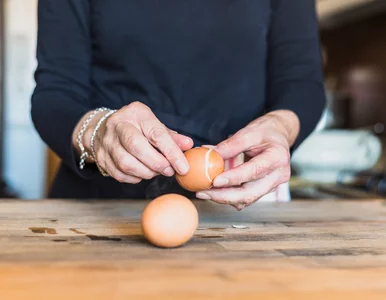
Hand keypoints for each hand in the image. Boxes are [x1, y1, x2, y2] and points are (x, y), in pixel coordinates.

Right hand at [74, 102, 192, 182]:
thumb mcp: (153, 124)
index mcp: (136, 113)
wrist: (103, 128)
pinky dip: (135, 178)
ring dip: (146, 173)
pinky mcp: (101, 158)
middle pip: (137, 148)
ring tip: (157, 171)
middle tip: (169, 171)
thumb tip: (188, 145)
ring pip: (126, 164)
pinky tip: (142, 173)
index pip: (156, 134)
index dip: (172, 153)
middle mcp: (118, 126)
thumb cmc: (135, 127)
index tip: (183, 167)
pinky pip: (119, 174)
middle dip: (157, 164)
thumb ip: (171, 136)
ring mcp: (106, 142)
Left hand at [196, 110, 298, 209]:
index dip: (233, 178)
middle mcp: (278, 176)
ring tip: (203, 192)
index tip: (214, 181)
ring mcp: (272, 186)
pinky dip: (228, 196)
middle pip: (250, 193)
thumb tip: (210, 155)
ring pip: (246, 199)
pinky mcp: (263, 191)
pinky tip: (213, 191)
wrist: (278, 137)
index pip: (253, 171)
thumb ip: (231, 145)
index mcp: (277, 158)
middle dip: (224, 196)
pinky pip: (244, 198)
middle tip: (203, 192)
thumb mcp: (248, 132)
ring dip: (223, 198)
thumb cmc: (264, 132)